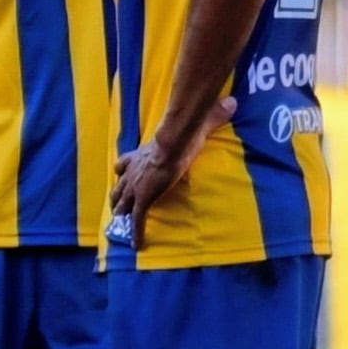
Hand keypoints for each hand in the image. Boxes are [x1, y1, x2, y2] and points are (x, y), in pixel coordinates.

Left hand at [109, 98, 237, 226]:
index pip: (126, 162)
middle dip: (118, 196)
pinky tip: (137, 246)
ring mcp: (137, 186)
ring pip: (123, 204)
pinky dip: (136, 233)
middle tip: (116, 206)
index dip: (124, 168)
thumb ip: (213, 115)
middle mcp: (135, 171)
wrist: (174, 144)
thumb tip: (232, 103)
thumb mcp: (196, 124)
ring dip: (121, 214)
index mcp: (143, 155)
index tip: (121, 171)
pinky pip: (137, 220)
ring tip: (119, 226)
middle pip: (119, 186)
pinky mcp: (143, 199)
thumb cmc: (183, 134)